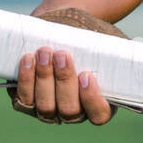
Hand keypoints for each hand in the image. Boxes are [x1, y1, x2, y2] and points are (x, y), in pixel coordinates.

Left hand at [8, 7, 124, 124]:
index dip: (92, 99)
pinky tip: (28, 59)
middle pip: (69, 110)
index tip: (86, 75)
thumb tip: (118, 52)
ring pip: (46, 106)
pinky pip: (25, 99)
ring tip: (44, 52)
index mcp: (100, 103)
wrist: (62, 27)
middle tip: (61, 55)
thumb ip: (116, 51)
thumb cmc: (90, 36)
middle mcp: (75, 112)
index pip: (99, 115)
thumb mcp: (108, 41)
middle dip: (64, 81)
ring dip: (44, 79)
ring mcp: (50, 109)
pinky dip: (26, 80)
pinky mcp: (28, 101)